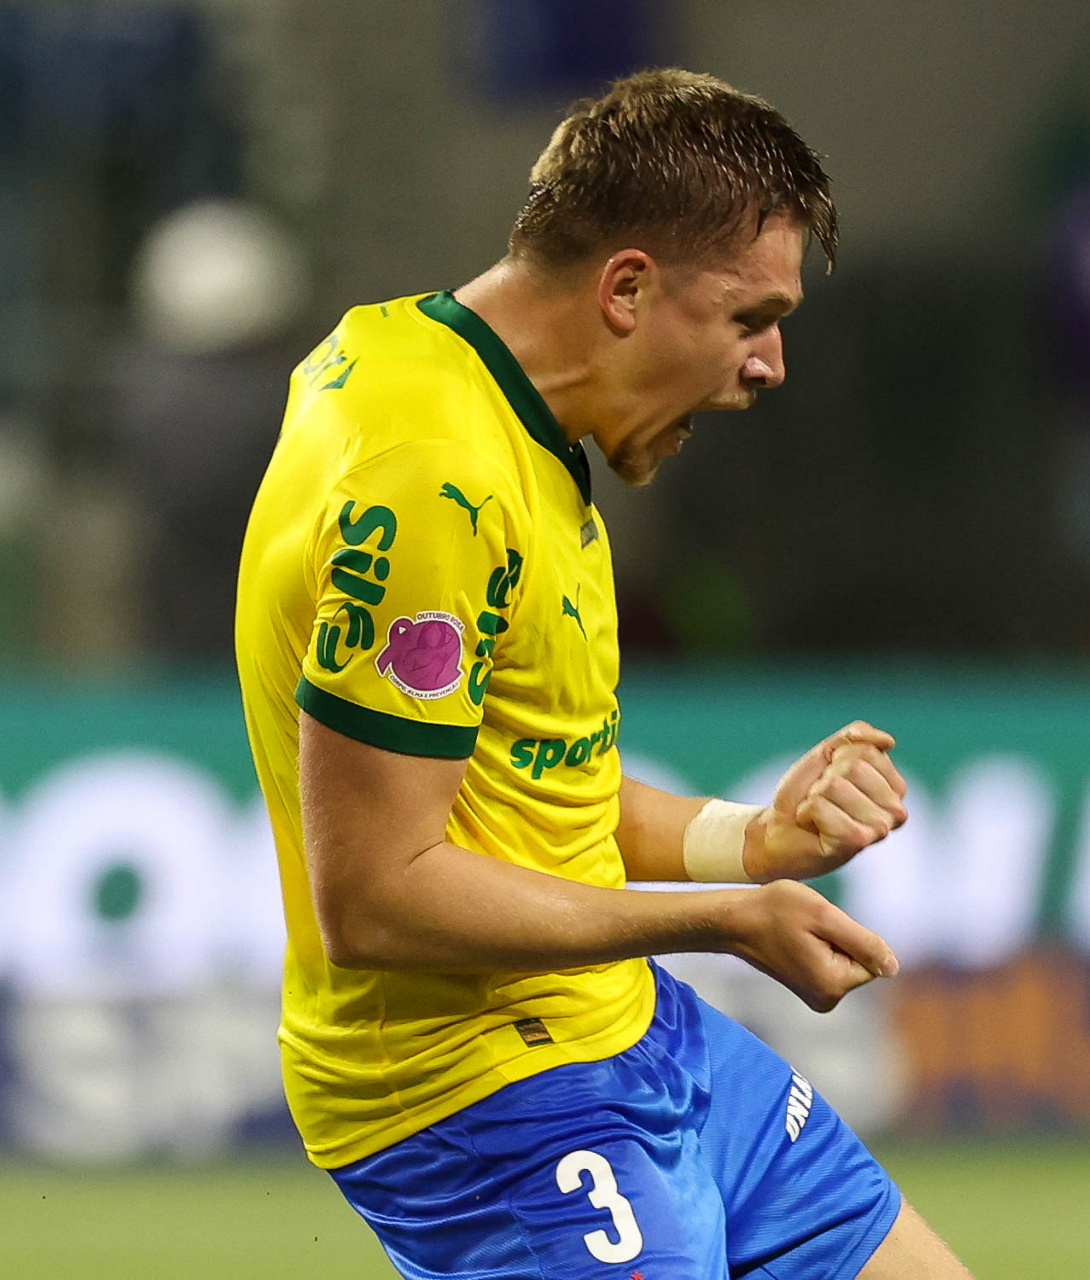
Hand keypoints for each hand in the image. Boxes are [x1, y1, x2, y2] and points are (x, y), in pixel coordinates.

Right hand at [722, 878, 898, 1011]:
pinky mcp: (807, 988)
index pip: (872, 958)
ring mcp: (816, 996)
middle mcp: (827, 1000)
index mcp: (834, 985)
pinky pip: (830, 962)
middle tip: (807, 926)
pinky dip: (818, 945)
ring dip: (828, 939)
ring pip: (844, 959)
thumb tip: (894, 968)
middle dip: (841, 937)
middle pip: (859, 961)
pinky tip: (795, 938)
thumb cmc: (775, 911)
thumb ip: (864, 942)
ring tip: (799, 931)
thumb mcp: (824, 916)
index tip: (819, 926)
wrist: (734, 921)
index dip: (850, 934)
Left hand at [744, 720, 907, 881]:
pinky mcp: (855, 842)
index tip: (831, 778)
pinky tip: (813, 826)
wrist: (781, 829)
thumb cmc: (807, 792)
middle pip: (853, 766)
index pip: (867, 751)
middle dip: (826, 778)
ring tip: (819, 812)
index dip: (837, 759)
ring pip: (835, 785)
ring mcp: (878, 829)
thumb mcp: (829, 754)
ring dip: (815, 796)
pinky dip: (806, 811)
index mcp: (894, 787)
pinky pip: (819, 806)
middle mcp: (895, 810)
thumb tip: (889, 740)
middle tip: (823, 798)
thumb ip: (857, 738)